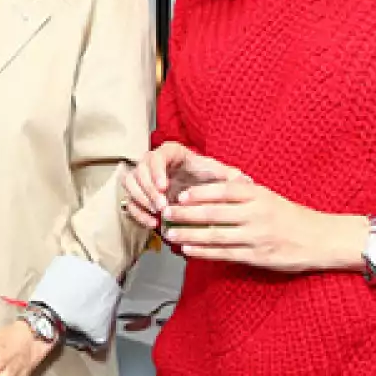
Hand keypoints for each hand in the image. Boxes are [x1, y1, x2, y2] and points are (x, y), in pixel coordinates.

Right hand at [120, 142, 248, 230]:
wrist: (198, 189)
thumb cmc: (207, 178)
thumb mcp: (220, 175)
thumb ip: (230, 176)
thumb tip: (246, 180)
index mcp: (171, 152)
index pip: (157, 155)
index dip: (156, 170)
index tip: (164, 186)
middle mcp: (154, 162)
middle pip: (140, 170)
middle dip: (149, 190)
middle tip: (162, 206)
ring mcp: (144, 177)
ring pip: (131, 183)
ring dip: (141, 200)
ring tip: (157, 215)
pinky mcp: (140, 193)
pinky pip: (130, 200)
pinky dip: (138, 212)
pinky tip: (152, 223)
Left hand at [164, 175, 337, 272]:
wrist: (320, 239)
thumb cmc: (291, 216)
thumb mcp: (269, 197)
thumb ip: (243, 195)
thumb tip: (211, 193)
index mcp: (258, 195)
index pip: (222, 191)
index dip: (199, 193)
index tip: (181, 195)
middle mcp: (256, 214)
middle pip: (214, 213)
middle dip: (186, 213)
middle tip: (167, 212)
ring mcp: (256, 236)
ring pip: (215, 235)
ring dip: (189, 234)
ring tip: (170, 233)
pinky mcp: (257, 256)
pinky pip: (225, 254)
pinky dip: (204, 251)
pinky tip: (188, 249)